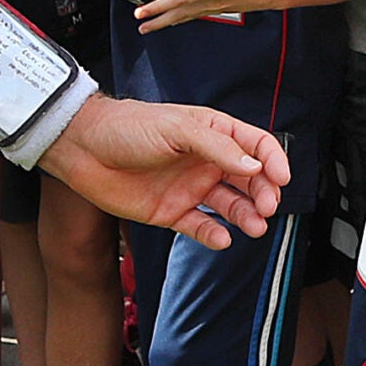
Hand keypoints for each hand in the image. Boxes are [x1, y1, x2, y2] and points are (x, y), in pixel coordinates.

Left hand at [38, 92, 290, 247]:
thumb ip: (218, 147)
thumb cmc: (128, 127)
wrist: (84, 149)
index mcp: (212, 133)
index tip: (282, 179)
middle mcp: (206, 161)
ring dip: (246, 216)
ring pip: (230, 206)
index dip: (273, 160)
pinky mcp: (172, 212)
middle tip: (267, 207)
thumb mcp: (177, 128)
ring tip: (255, 227)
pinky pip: (200, 227)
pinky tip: (222, 238)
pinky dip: (214, 234)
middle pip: (249, 180)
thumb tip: (255, 165)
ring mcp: (190, 188)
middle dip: (264, 193)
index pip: (255, 145)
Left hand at [133, 0, 284, 30]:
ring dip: (161, 21)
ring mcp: (212, 3)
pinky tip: (160, 25)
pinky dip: (174, 20)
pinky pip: (190, 16)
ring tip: (142, 26)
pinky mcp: (214, 9)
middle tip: (139, 12)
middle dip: (159, 7)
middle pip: (182, 0)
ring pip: (183, 14)